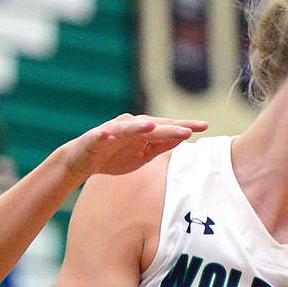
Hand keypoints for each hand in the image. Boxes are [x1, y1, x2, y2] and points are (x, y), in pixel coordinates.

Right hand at [62, 114, 208, 180]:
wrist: (82, 161)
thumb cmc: (114, 156)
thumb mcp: (143, 155)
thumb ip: (161, 146)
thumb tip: (182, 138)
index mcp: (142, 131)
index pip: (166, 128)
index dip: (184, 127)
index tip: (205, 126)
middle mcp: (129, 125)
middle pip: (152, 126)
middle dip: (169, 128)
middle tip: (189, 130)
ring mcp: (112, 130)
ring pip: (128, 128)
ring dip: (139, 127)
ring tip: (152, 127)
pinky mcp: (94, 138)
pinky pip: (99, 136)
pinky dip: (103, 134)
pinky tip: (107, 133)